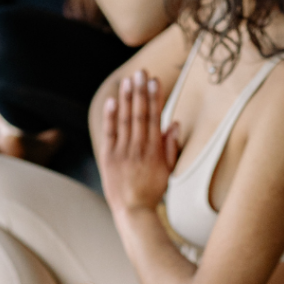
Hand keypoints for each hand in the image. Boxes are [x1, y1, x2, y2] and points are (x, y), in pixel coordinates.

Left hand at [98, 69, 179, 216]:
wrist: (133, 211)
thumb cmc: (152, 190)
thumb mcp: (168, 170)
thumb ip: (171, 146)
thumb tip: (174, 123)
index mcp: (155, 150)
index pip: (155, 118)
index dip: (155, 98)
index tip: (155, 81)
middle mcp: (139, 148)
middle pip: (140, 115)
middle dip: (140, 92)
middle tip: (141, 73)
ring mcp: (123, 152)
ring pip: (125, 120)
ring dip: (126, 99)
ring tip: (128, 80)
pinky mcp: (108, 157)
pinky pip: (109, 133)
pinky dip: (110, 116)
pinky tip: (112, 101)